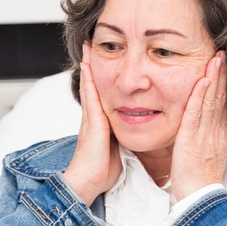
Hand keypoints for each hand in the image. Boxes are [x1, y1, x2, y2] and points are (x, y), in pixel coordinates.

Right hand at [62, 42, 121, 205]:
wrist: (89, 181)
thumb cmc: (104, 170)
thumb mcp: (118, 149)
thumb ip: (124, 137)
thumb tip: (137, 132)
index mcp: (102, 123)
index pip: (104, 94)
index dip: (103, 77)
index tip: (106, 59)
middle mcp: (95, 117)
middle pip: (95, 84)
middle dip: (94, 65)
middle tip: (92, 43)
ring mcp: (91, 117)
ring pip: (91, 85)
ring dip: (89, 65)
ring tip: (89, 46)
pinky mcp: (92, 121)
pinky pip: (91, 95)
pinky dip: (89, 79)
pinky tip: (89, 65)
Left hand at [170, 51, 226, 200]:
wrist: (201, 198)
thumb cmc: (200, 181)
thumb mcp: (208, 156)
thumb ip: (208, 140)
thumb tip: (207, 130)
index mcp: (218, 135)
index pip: (223, 104)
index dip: (225, 84)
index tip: (225, 67)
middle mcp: (215, 132)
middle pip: (221, 97)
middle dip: (223, 74)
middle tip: (224, 52)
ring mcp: (205, 135)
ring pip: (212, 101)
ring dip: (214, 77)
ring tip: (217, 57)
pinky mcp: (192, 140)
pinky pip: (197, 114)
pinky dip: (200, 96)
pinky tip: (202, 80)